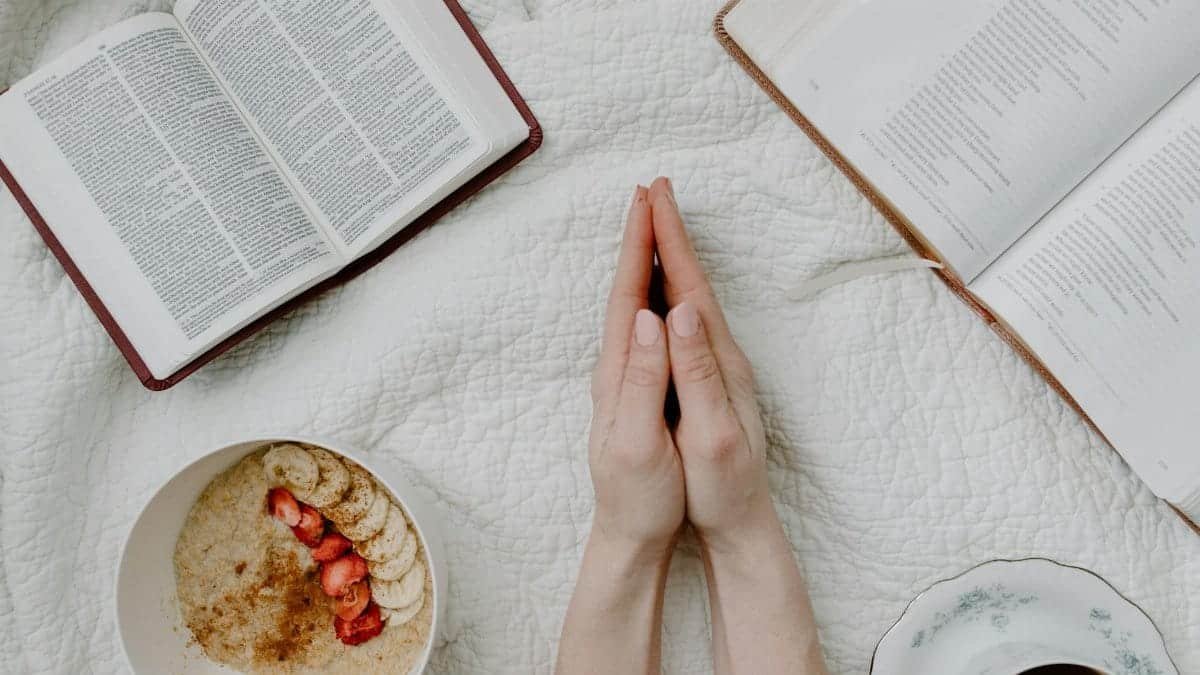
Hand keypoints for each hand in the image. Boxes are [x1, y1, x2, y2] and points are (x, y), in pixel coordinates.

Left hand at [557, 186, 684, 674]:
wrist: (629, 532)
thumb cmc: (639, 494)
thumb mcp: (638, 440)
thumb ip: (644, 379)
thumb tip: (651, 318)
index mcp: (621, 373)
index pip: (630, 296)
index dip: (640, 247)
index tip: (648, 200)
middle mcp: (617, 367)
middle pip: (627, 289)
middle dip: (639, 238)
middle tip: (650, 190)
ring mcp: (624, 376)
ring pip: (633, 303)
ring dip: (641, 260)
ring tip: (652, 222)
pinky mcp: (637, 388)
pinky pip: (641, 324)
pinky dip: (648, 292)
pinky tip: (655, 288)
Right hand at [645, 178, 774, 552]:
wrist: (743, 520)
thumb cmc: (724, 484)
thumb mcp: (713, 433)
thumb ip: (698, 372)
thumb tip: (680, 312)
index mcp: (717, 361)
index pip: (689, 288)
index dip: (669, 241)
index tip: (653, 198)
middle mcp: (720, 354)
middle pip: (691, 281)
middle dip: (670, 233)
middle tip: (652, 189)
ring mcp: (715, 365)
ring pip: (688, 296)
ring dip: (670, 256)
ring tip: (654, 223)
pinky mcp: (706, 379)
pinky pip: (684, 318)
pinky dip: (670, 289)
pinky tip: (660, 288)